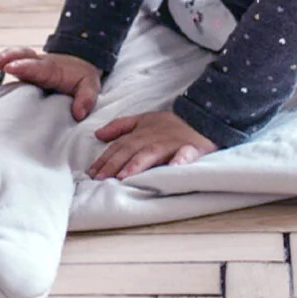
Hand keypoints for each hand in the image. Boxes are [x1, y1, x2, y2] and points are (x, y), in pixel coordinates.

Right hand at [0, 47, 101, 120]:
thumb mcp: (91, 87)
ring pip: (11, 56)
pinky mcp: (21, 66)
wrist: (81, 63)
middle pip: (20, 56)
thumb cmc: (83, 78)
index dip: (24, 66)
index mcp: (53, 69)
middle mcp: (38, 62)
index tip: (11, 67)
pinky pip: (5, 60)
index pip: (38, 66)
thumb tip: (79, 114)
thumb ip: (86, 99)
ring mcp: (28, 63)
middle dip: (4, 59)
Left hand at [89, 111, 218, 179]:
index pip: (120, 145)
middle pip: (131, 149)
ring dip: (138, 164)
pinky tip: (172, 169)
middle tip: (101, 179)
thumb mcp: (145, 119)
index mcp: (143, 131)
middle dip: (114, 164)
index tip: (92, 173)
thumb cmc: (173, 124)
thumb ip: (121, 126)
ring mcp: (172, 143)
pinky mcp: (191, 148)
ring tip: (124, 177)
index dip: (105, 158)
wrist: (205, 118)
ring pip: (152, 152)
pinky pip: (185, 154)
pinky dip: (180, 160)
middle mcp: (154, 137)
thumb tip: (97, 134)